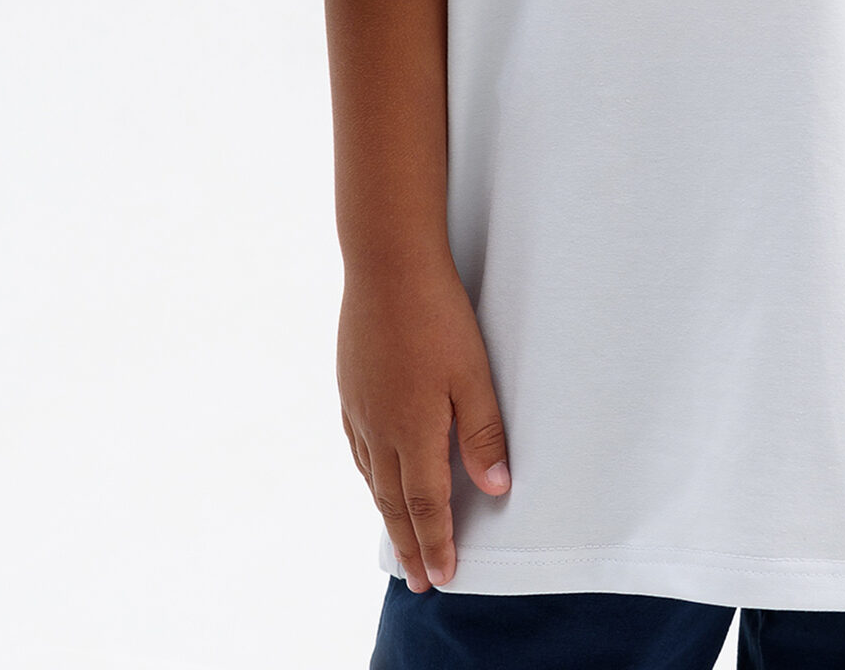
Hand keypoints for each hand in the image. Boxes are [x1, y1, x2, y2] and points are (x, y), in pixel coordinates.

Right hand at [336, 251, 511, 592]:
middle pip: (393, 502)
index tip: (441, 577)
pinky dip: (369, 475)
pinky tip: (374, 476)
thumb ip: (483, 433)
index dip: (435, 543)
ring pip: (372, 477)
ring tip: (398, 539)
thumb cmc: (437, 315)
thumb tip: (495, 487)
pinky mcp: (349, 386)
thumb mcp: (473, 374)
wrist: (386, 264)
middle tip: (417, 581)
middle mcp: (378, 429)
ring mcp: (359, 408)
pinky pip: (357, 447)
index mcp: (412, 431)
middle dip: (408, 543)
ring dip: (387, 513)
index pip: (425, 505)